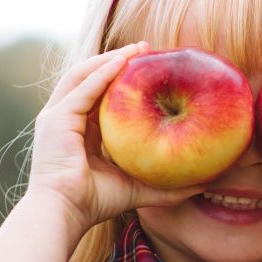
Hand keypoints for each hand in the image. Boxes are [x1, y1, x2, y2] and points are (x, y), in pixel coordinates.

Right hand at [26, 42, 188, 230]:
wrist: (66, 212)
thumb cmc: (96, 203)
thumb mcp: (139, 188)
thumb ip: (169, 185)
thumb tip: (205, 183)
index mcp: (80, 131)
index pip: (101, 96)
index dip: (123, 80)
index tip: (150, 69)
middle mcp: (66, 119)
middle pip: (91, 79)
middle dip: (118, 60)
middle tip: (147, 49)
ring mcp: (57, 117)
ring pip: (84, 76)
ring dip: (111, 59)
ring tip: (138, 49)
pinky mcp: (56, 119)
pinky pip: (82, 89)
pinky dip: (101, 74)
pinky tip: (122, 62)